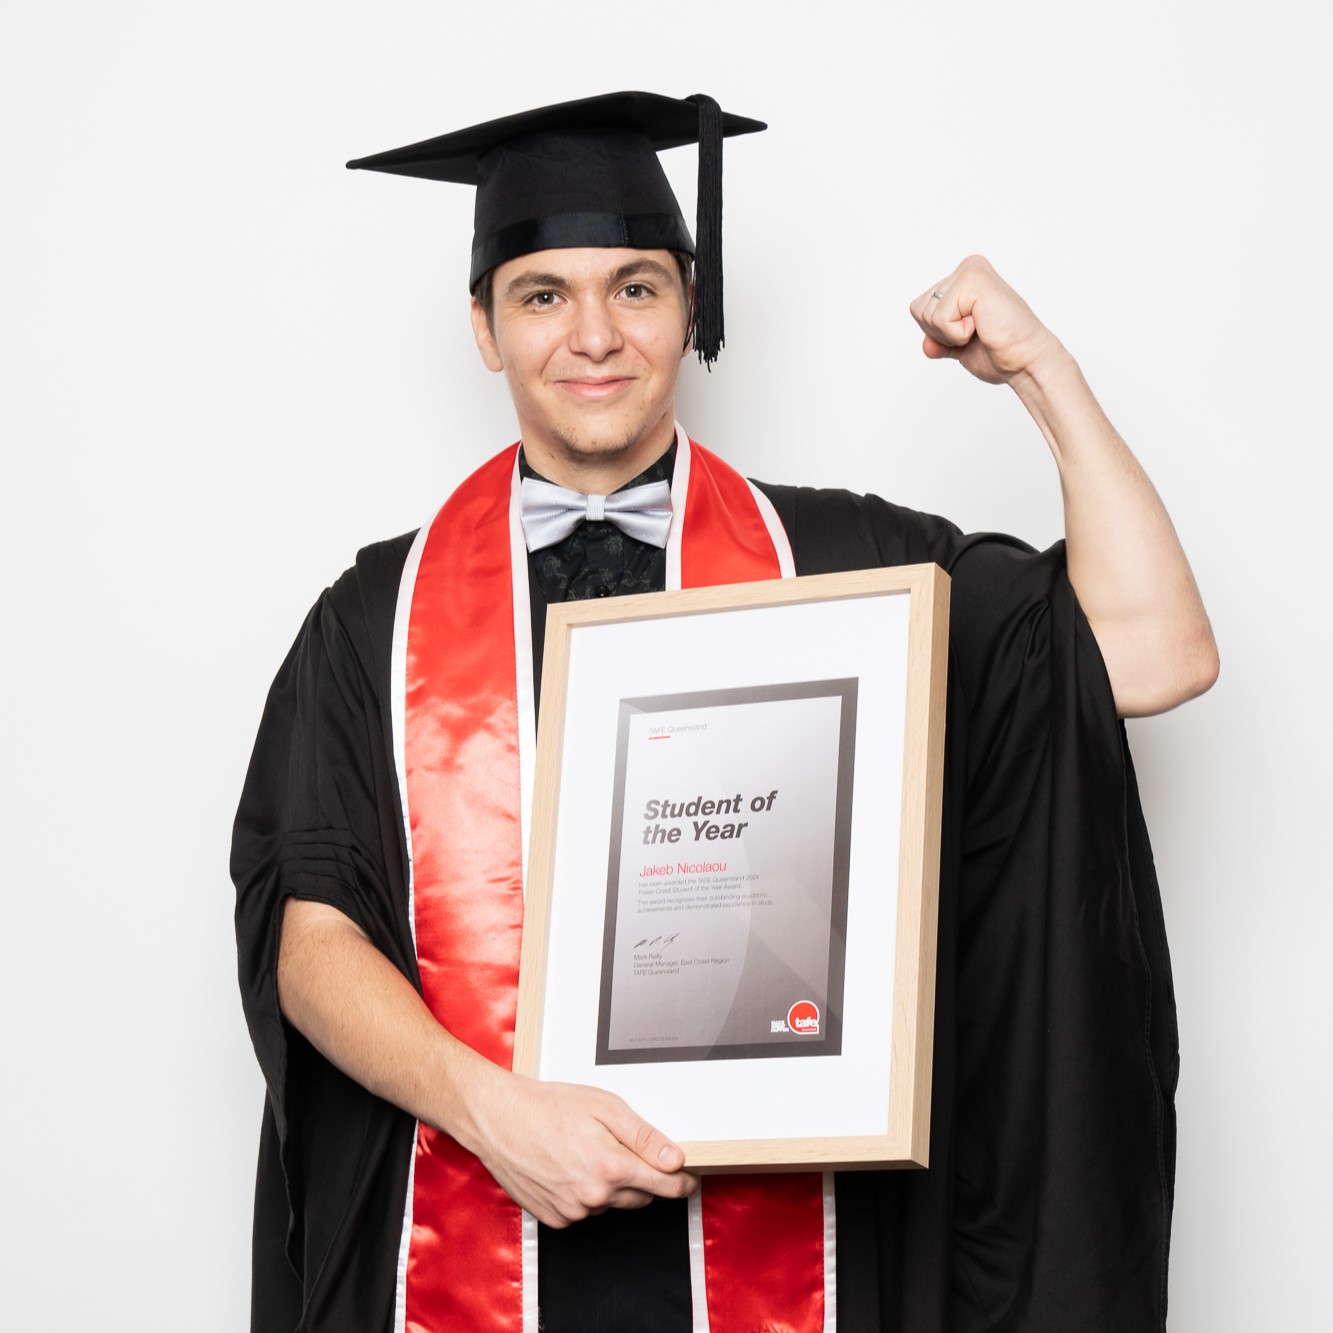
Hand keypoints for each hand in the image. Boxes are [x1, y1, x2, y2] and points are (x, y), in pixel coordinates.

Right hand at [458, 1064, 697, 1228]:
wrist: (499, 1119)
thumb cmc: (548, 1107)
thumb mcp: (605, 1107)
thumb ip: (644, 1137)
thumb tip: (675, 1159)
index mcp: (611, 1167)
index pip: (665, 1186)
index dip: (682, 1181)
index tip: (688, 1177)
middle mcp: (595, 1196)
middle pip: (641, 1197)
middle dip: (642, 1177)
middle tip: (623, 1149)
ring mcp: (574, 1212)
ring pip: (612, 1203)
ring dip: (611, 1185)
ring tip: (587, 1151)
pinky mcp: (556, 1220)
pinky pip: (585, 1211)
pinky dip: (585, 1194)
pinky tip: (569, 1168)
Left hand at [909, 255, 1062, 386]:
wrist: (1025, 361)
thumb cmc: (999, 352)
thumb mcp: (957, 346)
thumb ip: (937, 340)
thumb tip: (926, 345)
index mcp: (962, 279)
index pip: (919, 309)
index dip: (937, 333)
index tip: (970, 333)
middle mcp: (966, 268)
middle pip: (918, 310)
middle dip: (941, 333)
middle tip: (976, 333)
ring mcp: (970, 270)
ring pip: (927, 314)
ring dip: (950, 333)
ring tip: (980, 328)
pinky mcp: (973, 279)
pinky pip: (940, 317)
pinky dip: (956, 333)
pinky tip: (982, 326)